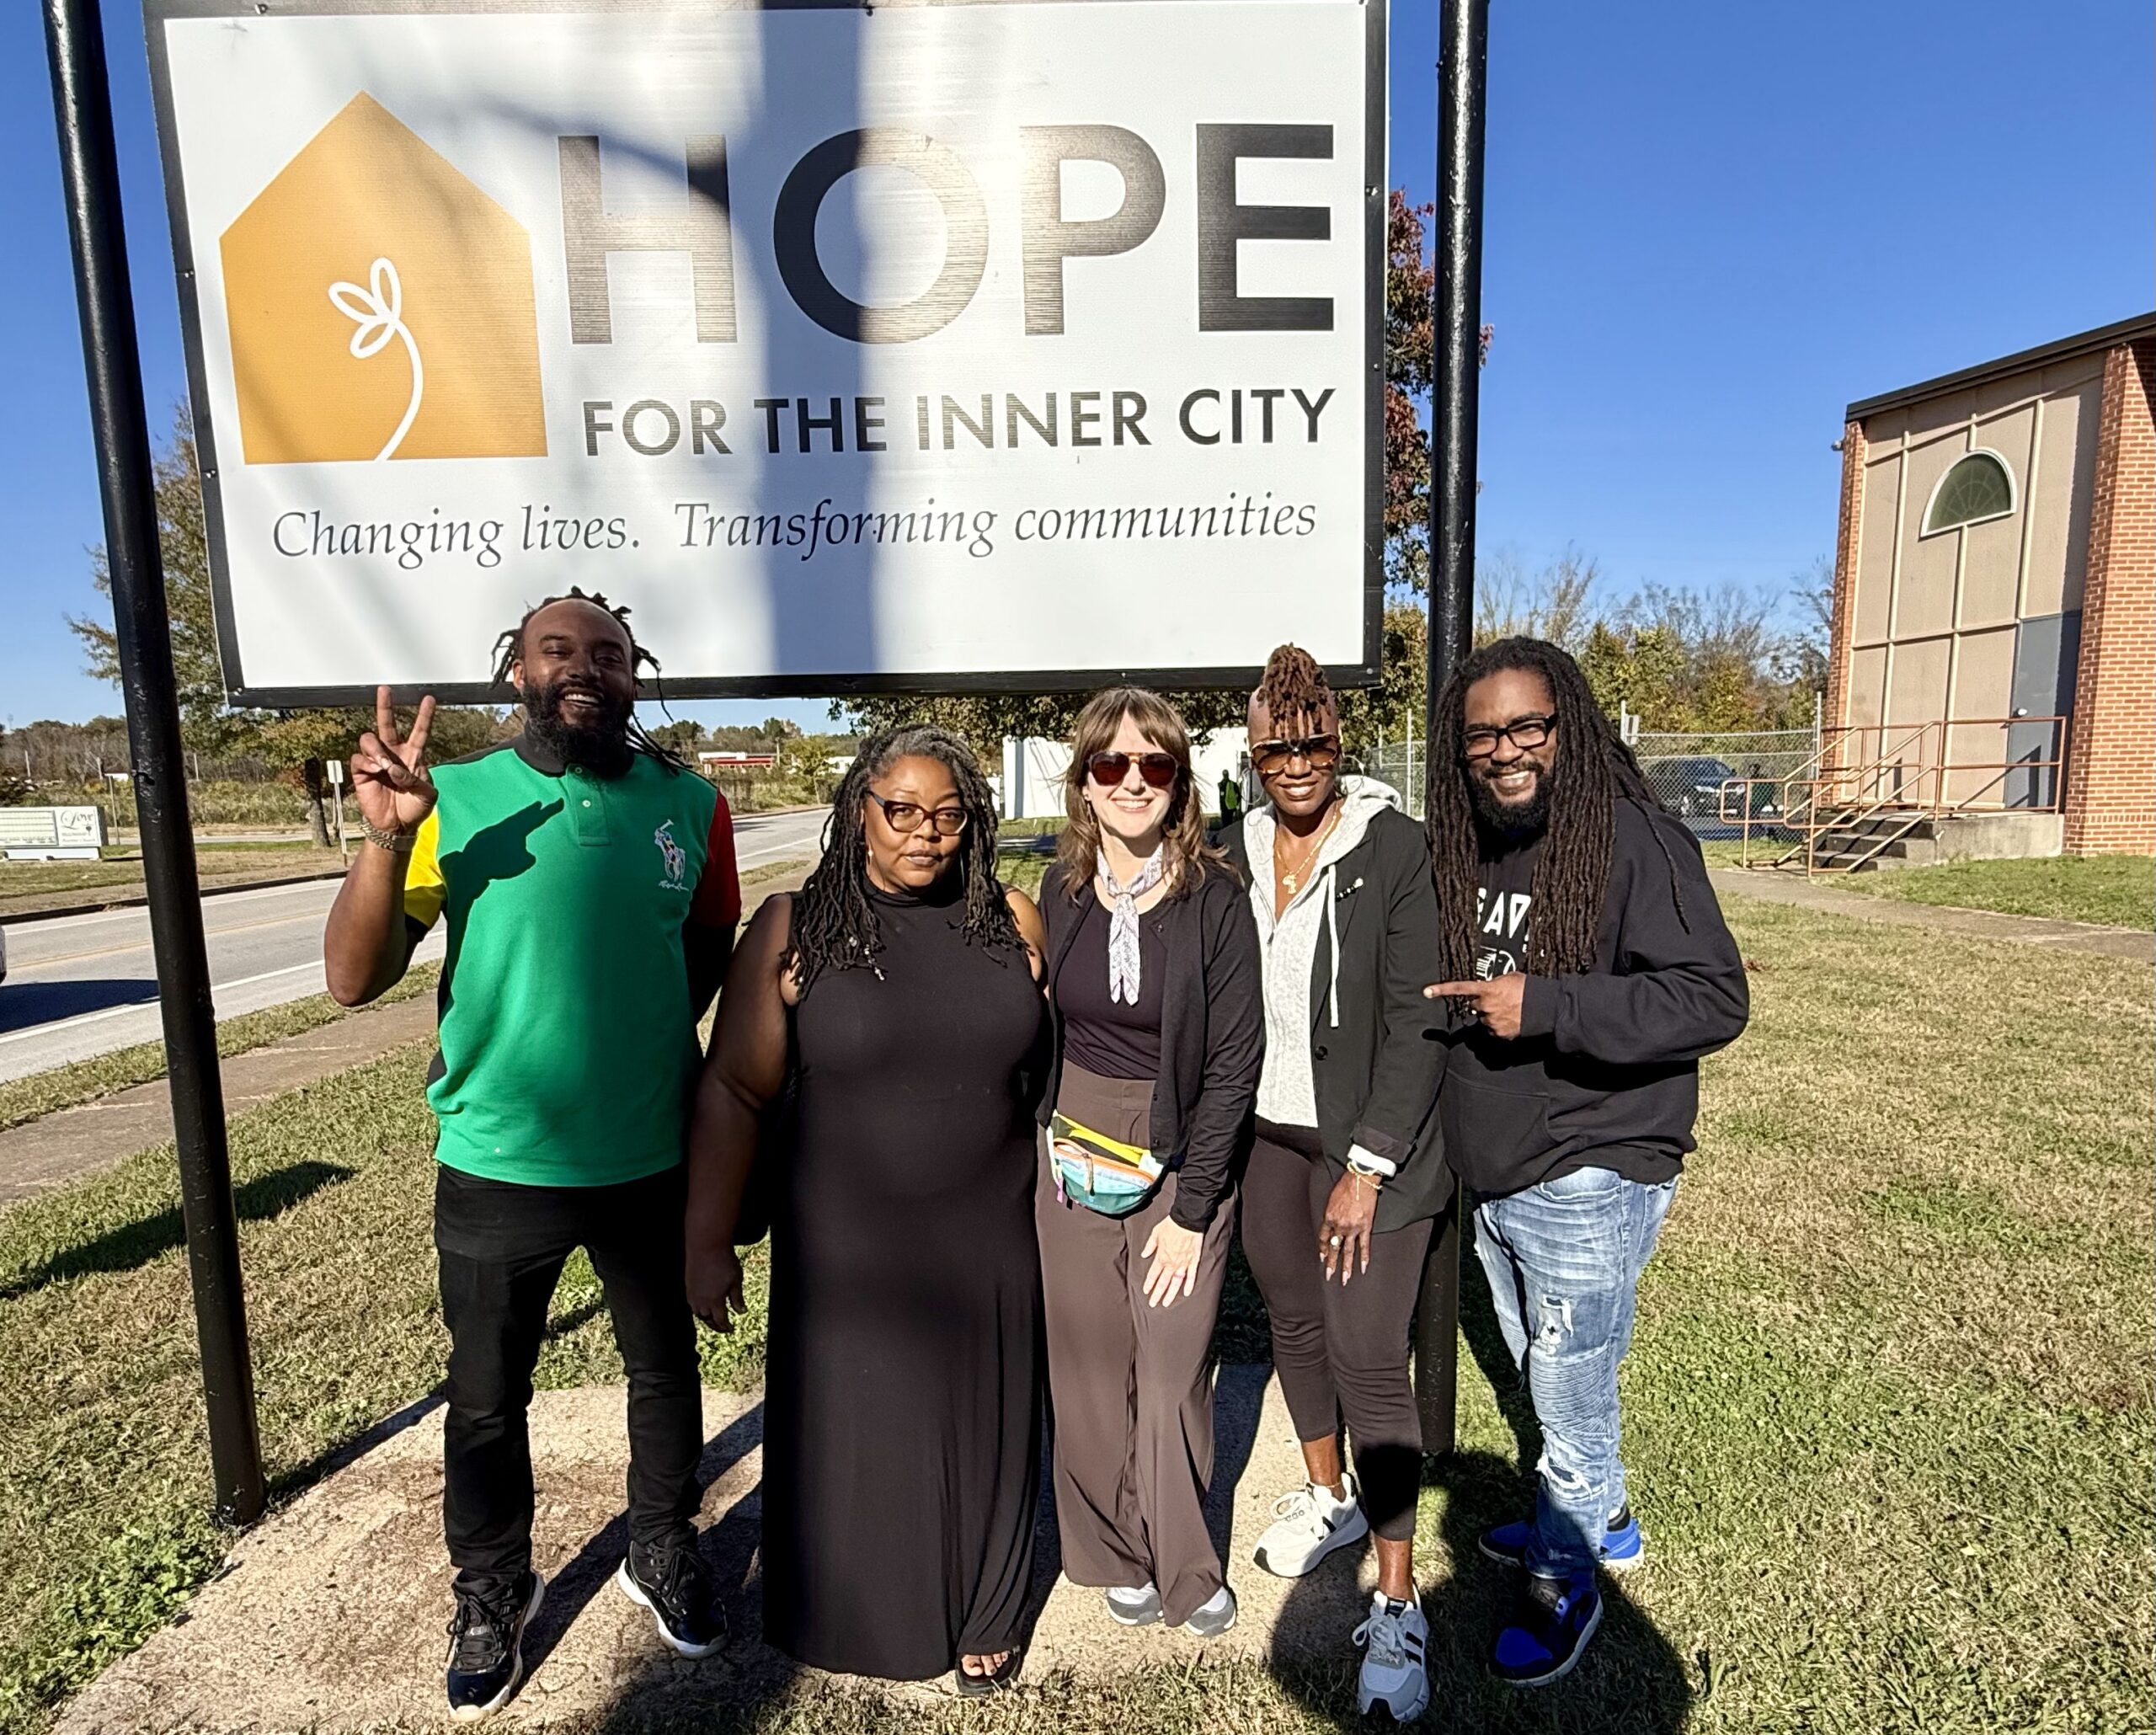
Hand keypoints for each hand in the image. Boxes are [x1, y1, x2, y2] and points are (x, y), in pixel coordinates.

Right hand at [351, 685, 437, 834]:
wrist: (398, 826)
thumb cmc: (415, 808)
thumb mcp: (427, 795)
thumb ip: (416, 780)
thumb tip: (394, 768)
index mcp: (413, 756)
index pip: (419, 731)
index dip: (424, 716)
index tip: (429, 699)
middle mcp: (393, 754)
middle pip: (387, 724)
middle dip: (385, 706)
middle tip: (385, 689)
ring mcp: (376, 761)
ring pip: (369, 739)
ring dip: (376, 749)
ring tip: (384, 764)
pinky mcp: (362, 772)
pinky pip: (359, 758)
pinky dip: (367, 763)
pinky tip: (376, 770)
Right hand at [686, 1241, 746, 1333]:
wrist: (706, 1245)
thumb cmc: (724, 1261)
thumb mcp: (736, 1280)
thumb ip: (737, 1298)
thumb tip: (741, 1312)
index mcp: (715, 1301)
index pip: (720, 1320)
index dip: (726, 1327)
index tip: (731, 1329)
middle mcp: (701, 1301)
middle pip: (707, 1320)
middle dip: (716, 1326)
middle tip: (722, 1329)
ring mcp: (693, 1294)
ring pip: (698, 1313)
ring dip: (706, 1318)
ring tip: (712, 1319)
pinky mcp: (688, 1286)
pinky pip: (692, 1304)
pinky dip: (698, 1309)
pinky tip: (702, 1307)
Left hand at [1141, 1219, 1203, 1308]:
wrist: (1187, 1219)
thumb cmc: (1171, 1224)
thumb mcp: (1155, 1233)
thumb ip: (1149, 1246)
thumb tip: (1143, 1255)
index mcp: (1161, 1256)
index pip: (1153, 1274)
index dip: (1149, 1283)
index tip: (1146, 1291)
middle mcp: (1171, 1262)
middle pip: (1163, 1282)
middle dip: (1157, 1294)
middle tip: (1153, 1304)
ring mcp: (1183, 1263)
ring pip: (1176, 1282)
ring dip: (1171, 1294)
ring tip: (1166, 1303)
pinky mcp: (1193, 1260)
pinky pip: (1192, 1275)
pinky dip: (1189, 1284)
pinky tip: (1187, 1293)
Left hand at [1320, 1170, 1377, 1283]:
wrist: (1360, 1178)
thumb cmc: (1345, 1185)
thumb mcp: (1331, 1199)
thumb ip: (1330, 1213)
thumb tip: (1331, 1223)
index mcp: (1329, 1217)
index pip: (1323, 1237)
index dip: (1321, 1248)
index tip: (1321, 1257)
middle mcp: (1339, 1225)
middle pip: (1333, 1248)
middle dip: (1330, 1263)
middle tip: (1329, 1275)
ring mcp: (1353, 1228)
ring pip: (1348, 1251)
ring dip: (1345, 1266)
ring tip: (1345, 1279)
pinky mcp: (1365, 1227)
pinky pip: (1364, 1245)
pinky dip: (1364, 1258)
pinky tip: (1363, 1268)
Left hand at [1425, 972, 1526, 1038]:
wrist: (1545, 1007)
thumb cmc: (1528, 989)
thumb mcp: (1509, 977)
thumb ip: (1493, 983)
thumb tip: (1488, 989)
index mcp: (1486, 990)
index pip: (1460, 988)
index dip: (1442, 989)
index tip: (1426, 992)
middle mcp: (1485, 1006)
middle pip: (1475, 1006)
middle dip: (1483, 1004)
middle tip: (1500, 1001)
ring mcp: (1491, 1021)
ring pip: (1484, 1019)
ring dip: (1492, 1015)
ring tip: (1510, 1010)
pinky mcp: (1499, 1033)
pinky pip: (1494, 1029)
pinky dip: (1500, 1025)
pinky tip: (1513, 1019)